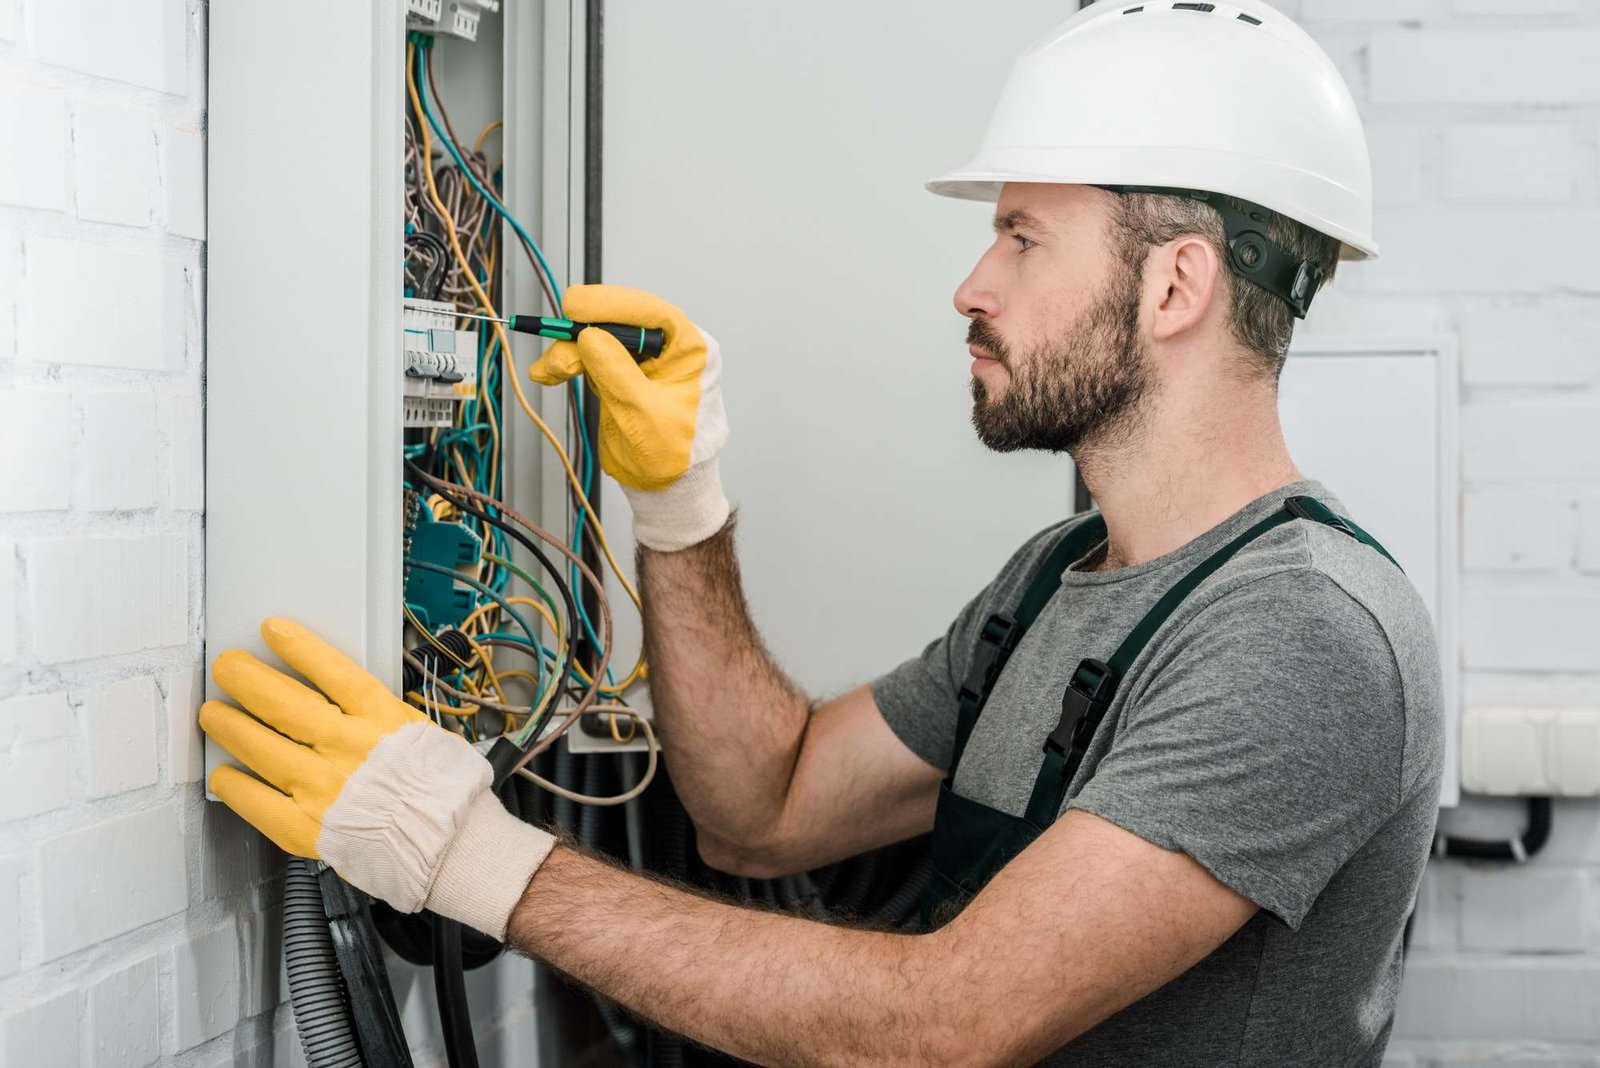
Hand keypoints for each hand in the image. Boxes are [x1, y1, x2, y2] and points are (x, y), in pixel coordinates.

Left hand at [199, 617, 553, 938]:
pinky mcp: (307, 827)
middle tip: (227, 666)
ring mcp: (324, 788)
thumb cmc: (442, 792)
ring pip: (262, 748)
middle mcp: (349, 749)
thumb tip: (338, 696)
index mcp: (382, 721)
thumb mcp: (419, 732)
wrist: (450, 847)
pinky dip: (236, 785)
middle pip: (285, 704)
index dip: (299, 647)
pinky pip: (258, 802)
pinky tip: (224, 772)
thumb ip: (377, 715)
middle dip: (247, 679)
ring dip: (230, 725)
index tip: (272, 630)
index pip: (333, 673)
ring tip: (213, 712)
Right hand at [528, 284, 729, 550]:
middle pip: (619, 321)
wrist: (668, 488)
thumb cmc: (676, 456)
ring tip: (550, 371)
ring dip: (569, 350)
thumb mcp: (644, 416)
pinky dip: (569, 362)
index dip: (611, 304)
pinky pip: (592, 356)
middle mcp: (668, 347)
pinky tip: (550, 372)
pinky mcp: (622, 372)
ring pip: (599, 337)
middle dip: (583, 334)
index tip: (576, 306)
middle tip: (559, 349)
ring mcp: (643, 358)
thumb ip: (617, 373)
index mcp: (691, 349)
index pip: (651, 312)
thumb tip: (590, 336)